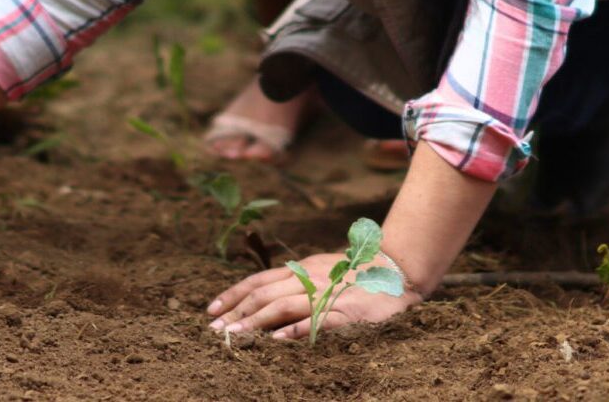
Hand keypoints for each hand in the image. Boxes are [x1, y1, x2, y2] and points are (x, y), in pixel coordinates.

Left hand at [207, 252, 422, 339]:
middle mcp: (310, 278)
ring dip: (257, 322)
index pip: (258, 280)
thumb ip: (294, 280)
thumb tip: (261, 295)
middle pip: (266, 294)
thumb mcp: (320, 270)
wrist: (398, 270)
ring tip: (236, 338)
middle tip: (215, 332)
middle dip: (238, 314)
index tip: (211, 311)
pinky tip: (279, 340)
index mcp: (301, 268)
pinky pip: (320, 321)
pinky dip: (298, 329)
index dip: (233, 295)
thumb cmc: (356, 274)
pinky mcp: (348, 312)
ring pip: (285, 306)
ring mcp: (328, 294)